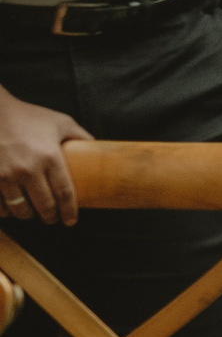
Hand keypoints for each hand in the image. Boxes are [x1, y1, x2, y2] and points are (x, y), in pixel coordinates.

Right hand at [0, 87, 88, 224]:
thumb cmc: (29, 116)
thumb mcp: (61, 122)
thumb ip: (80, 136)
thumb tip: (97, 148)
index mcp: (50, 156)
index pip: (65, 193)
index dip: (69, 211)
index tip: (71, 221)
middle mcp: (28, 169)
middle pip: (44, 206)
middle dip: (50, 217)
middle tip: (52, 219)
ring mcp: (5, 175)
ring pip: (20, 209)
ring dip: (28, 215)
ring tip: (32, 214)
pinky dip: (5, 212)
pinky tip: (10, 210)